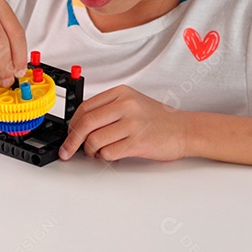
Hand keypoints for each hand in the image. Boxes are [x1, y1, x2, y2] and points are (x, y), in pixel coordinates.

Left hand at [58, 85, 188, 161]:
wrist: (185, 130)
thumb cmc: (158, 119)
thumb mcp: (132, 103)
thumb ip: (108, 109)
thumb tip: (79, 125)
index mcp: (121, 93)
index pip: (85, 107)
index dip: (72, 124)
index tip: (67, 134)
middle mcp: (126, 106)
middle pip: (86, 123)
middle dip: (72, 140)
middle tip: (67, 151)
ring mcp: (132, 124)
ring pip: (94, 140)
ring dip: (90, 151)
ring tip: (95, 153)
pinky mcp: (137, 142)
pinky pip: (108, 152)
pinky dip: (104, 157)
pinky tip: (109, 155)